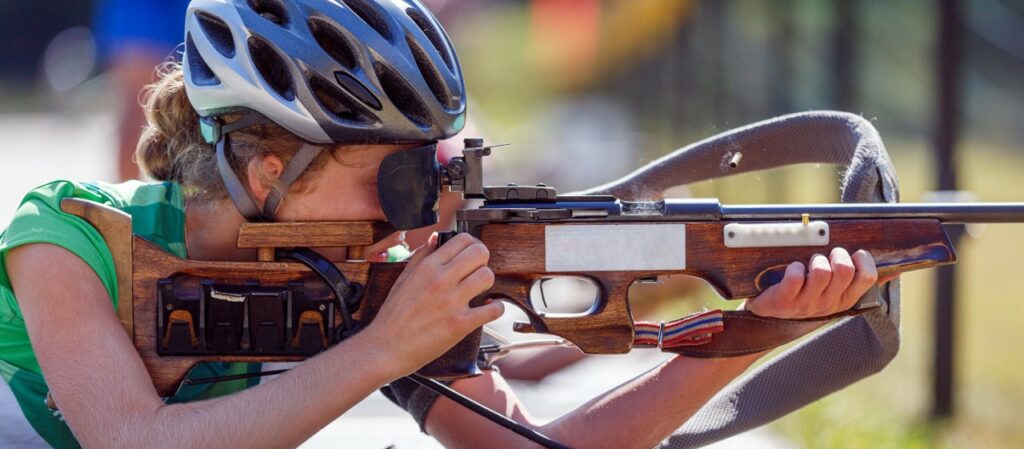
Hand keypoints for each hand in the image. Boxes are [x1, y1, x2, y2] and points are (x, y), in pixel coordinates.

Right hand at [362, 233, 503, 377]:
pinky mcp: (460, 324)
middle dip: (482, 259)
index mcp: (427, 267)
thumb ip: (421, 256)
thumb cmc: (393, 316)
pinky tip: (487, 308)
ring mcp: (451, 302)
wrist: (387, 347)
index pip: (462, 239)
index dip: (471, 245)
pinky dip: (495, 308)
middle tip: (477, 270)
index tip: (470, 254)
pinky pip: (492, 309)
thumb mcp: (403, 278)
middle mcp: (440, 280)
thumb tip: (436, 238)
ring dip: (487, 282)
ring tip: (479, 289)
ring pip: (487, 276)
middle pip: (480, 253)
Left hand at [742, 248, 878, 318]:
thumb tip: (896, 270)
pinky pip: (795, 277)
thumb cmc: (804, 296)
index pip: (868, 277)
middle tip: (827, 256)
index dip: (863, 259)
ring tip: (808, 264)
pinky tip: (792, 269)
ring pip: (821, 272)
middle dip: (836, 254)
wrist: (769, 315)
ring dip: (815, 259)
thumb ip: (859, 281)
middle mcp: (829, 303)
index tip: (853, 255)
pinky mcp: (784, 300)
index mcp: (845, 299)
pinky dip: (794, 268)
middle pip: (845, 270)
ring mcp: (806, 303)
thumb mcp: (833, 292)